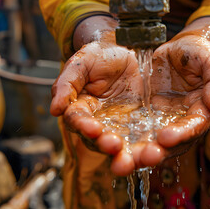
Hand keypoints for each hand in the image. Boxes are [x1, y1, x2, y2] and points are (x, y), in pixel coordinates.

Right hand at [50, 31, 143, 175]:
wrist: (127, 50)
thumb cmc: (100, 56)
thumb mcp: (82, 63)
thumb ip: (67, 84)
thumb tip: (54, 109)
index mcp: (80, 109)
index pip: (78, 121)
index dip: (84, 126)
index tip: (93, 129)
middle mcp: (98, 122)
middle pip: (98, 140)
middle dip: (106, 145)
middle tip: (114, 146)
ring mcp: (119, 126)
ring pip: (120, 146)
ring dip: (127, 155)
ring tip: (134, 158)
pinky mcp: (139, 126)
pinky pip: (142, 139)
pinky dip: (147, 147)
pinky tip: (155, 151)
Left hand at [135, 33, 209, 167]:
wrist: (178, 50)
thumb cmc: (197, 54)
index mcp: (201, 112)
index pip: (194, 127)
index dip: (181, 134)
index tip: (165, 138)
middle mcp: (181, 123)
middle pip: (170, 145)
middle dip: (156, 153)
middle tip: (140, 159)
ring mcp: (162, 122)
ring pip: (150, 143)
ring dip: (137, 154)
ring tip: (123, 161)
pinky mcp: (145, 117)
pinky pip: (134, 131)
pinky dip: (124, 140)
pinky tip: (110, 144)